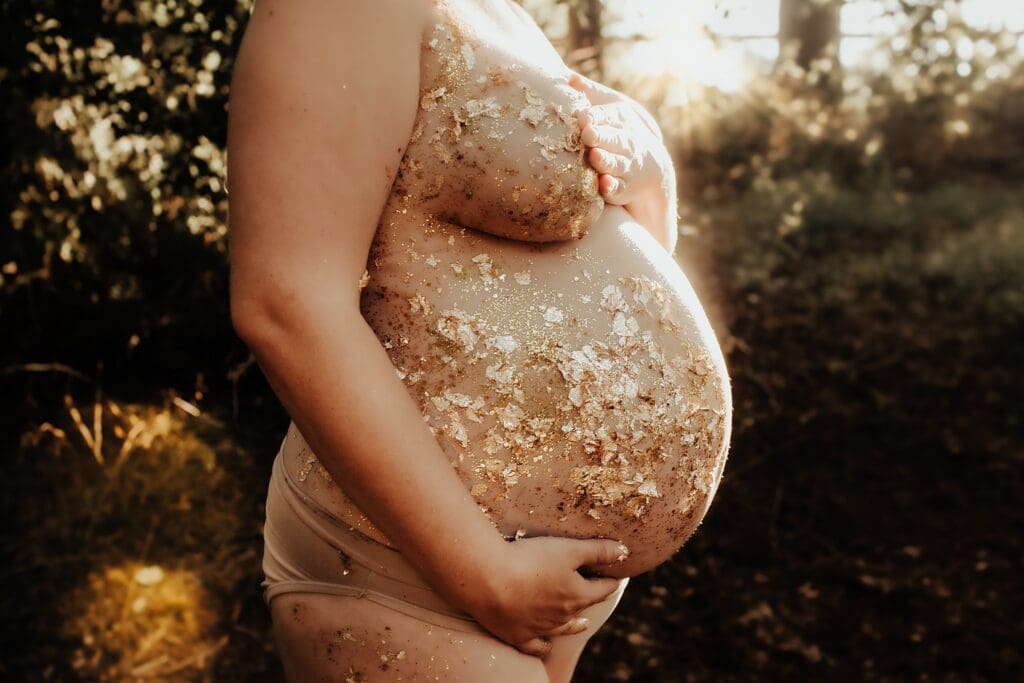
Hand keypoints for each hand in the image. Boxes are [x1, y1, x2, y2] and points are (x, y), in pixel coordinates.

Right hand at [463, 535, 628, 657]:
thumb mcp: (568, 549)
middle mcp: (562, 617)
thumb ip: (597, 551)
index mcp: (577, 595)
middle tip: (596, 591)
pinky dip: (543, 645)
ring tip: (581, 624)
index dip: (610, 580)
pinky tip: (546, 645)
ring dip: (573, 625)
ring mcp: (539, 628)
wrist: (489, 581)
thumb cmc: (530, 561)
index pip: (603, 588)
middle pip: (584, 607)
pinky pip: (535, 646)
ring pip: (563, 629)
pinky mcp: (517, 635)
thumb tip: (625, 552)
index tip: (615, 575)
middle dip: (592, 598)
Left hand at [568, 72, 669, 207]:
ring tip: (595, 156)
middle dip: (602, 136)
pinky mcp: (624, 188)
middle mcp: (626, 142)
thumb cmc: (620, 133)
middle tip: (588, 134)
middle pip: (614, 139)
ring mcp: (626, 166)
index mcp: (620, 120)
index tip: (583, 117)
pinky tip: (605, 184)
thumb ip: (591, 94)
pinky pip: (618, 188)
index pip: (608, 116)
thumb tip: (568, 76)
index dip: (596, 117)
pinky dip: (612, 187)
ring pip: (616, 163)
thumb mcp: (611, 110)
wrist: (650, 169)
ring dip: (606, 160)